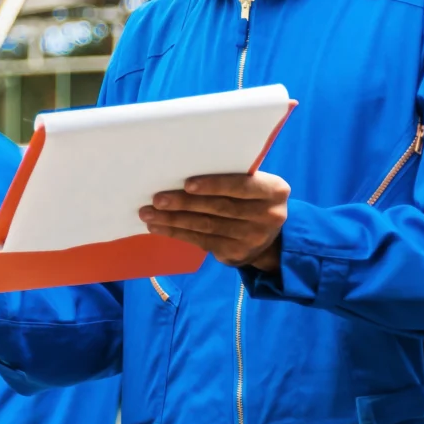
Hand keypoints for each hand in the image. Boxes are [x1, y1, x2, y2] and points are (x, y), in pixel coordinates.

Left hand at [140, 172, 291, 273]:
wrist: (267, 238)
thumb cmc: (250, 200)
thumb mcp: (252, 185)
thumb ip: (231, 177)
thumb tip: (182, 169)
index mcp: (274, 190)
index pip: (242, 186)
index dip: (214, 185)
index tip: (187, 184)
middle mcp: (269, 216)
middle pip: (219, 208)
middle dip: (185, 203)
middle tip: (157, 199)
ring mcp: (253, 238)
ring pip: (206, 226)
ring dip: (174, 220)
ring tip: (149, 213)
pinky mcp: (236, 254)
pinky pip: (201, 241)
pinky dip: (177, 233)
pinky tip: (158, 227)